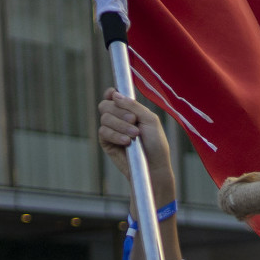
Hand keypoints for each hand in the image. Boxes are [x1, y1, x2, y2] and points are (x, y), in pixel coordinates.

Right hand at [99, 91, 177, 205]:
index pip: (113, 96)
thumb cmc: (156, 144)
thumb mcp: (150, 120)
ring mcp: (111, 130)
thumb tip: (114, 94)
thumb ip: (134, 106)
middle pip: (106, 105)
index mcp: (129, 110)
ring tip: (135, 135)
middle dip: (120, 112)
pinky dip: (115, 135)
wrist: (154, 166)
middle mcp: (118, 118)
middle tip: (134, 121)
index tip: (113, 94)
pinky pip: (103, 132)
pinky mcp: (106, 142)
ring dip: (121, 125)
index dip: (111, 93)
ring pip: (104, 118)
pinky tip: (126, 142)